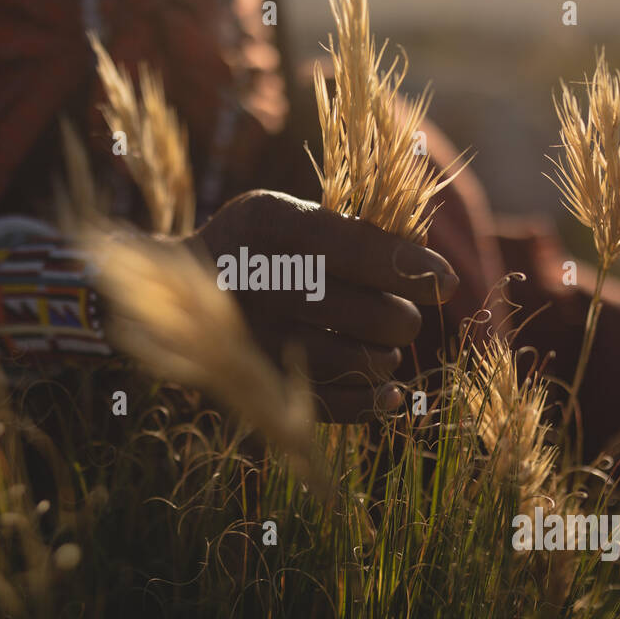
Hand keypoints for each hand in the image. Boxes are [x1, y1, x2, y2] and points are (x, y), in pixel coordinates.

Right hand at [185, 190, 457, 421]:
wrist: (174, 292)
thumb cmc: (255, 248)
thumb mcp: (285, 214)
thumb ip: (347, 230)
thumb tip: (427, 267)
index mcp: (267, 223)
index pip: (356, 246)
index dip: (411, 266)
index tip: (445, 282)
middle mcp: (258, 282)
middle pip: (367, 312)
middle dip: (403, 317)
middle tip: (401, 317)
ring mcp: (253, 339)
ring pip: (358, 360)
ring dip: (387, 356)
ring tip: (383, 347)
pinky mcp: (255, 384)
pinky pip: (333, 404)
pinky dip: (372, 401)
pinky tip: (390, 392)